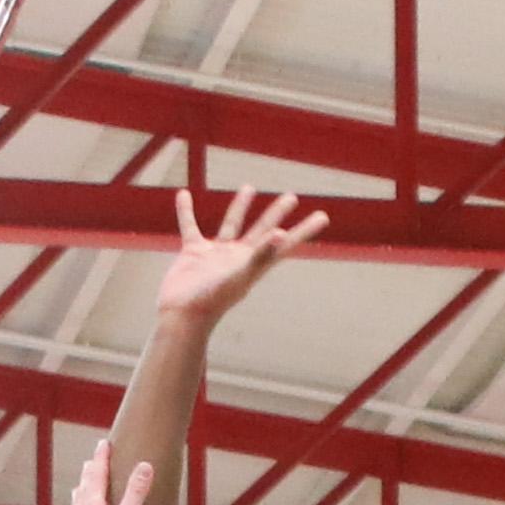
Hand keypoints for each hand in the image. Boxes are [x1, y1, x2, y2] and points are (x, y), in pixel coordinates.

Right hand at [159, 186, 328, 328]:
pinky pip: (191, 227)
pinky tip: (184, 194)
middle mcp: (238, 258)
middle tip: (292, 197)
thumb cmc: (212, 300)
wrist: (182, 317)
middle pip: (263, 230)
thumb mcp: (239, 275)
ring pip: (231, 224)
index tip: (323, 216)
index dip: (304, 230)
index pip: (286, 243)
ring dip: (240, 206)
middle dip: (277, 214)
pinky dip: (187, 211)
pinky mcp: (193, 253)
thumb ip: (260, 254)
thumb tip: (281, 233)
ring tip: (249, 187)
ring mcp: (216, 255)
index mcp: (254, 264)